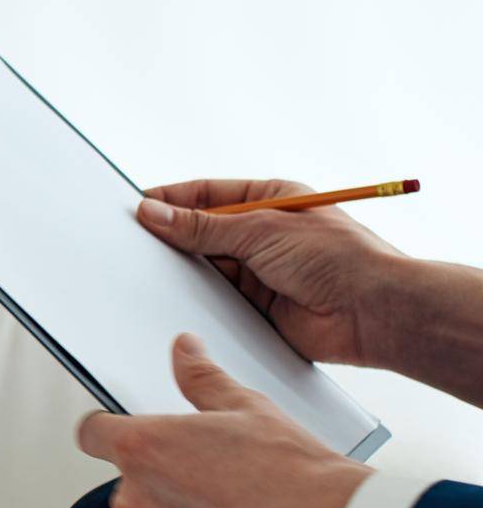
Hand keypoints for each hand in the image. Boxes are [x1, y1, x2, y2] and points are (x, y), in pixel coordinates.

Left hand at [79, 333, 371, 507]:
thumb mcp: (246, 408)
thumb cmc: (294, 475)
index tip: (120, 434)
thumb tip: (184, 351)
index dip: (108, 431)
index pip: (91, 433)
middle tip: (212, 477)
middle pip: (129, 484)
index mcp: (142, 449)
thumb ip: (201, 379)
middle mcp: (136, 501)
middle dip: (162, 481)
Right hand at [136, 178, 404, 367]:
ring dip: (185, 272)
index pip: (207, 194)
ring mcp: (259, 272)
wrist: (373, 312)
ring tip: (151, 272)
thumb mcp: (260, 229)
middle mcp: (262, 234)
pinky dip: (198, 301)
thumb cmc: (337, 257)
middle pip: (201, 233)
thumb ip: (202, 227)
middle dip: (172, 238)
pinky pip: (216, 301)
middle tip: (134, 242)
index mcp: (269, 200)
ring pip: (206, 268)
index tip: (137, 207)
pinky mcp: (256, 308)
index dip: (171, 199)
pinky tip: (177, 300)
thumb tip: (155, 213)